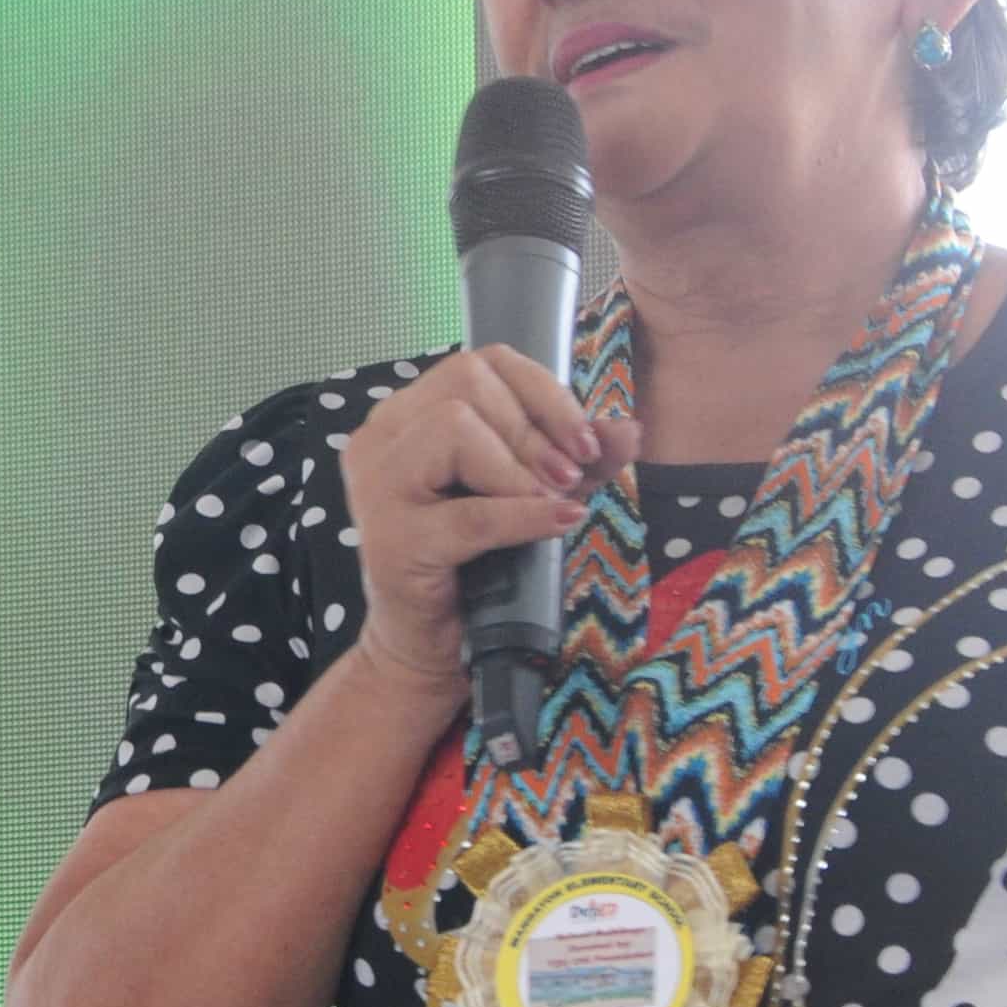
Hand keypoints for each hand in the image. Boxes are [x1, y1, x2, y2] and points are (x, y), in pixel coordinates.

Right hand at [337, 345, 633, 691]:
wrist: (432, 644)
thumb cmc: (477, 561)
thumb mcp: (536, 495)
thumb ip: (577, 458)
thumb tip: (629, 428)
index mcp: (407, 414)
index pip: (480, 362)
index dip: (543, 391)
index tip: (584, 439)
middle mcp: (380, 438)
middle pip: (466, 384)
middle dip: (535, 428)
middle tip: (570, 477)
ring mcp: (378, 487)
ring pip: (455, 427)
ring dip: (520, 467)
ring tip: (551, 502)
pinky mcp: (393, 540)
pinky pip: (471, 513)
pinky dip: (525, 515)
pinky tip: (561, 520)